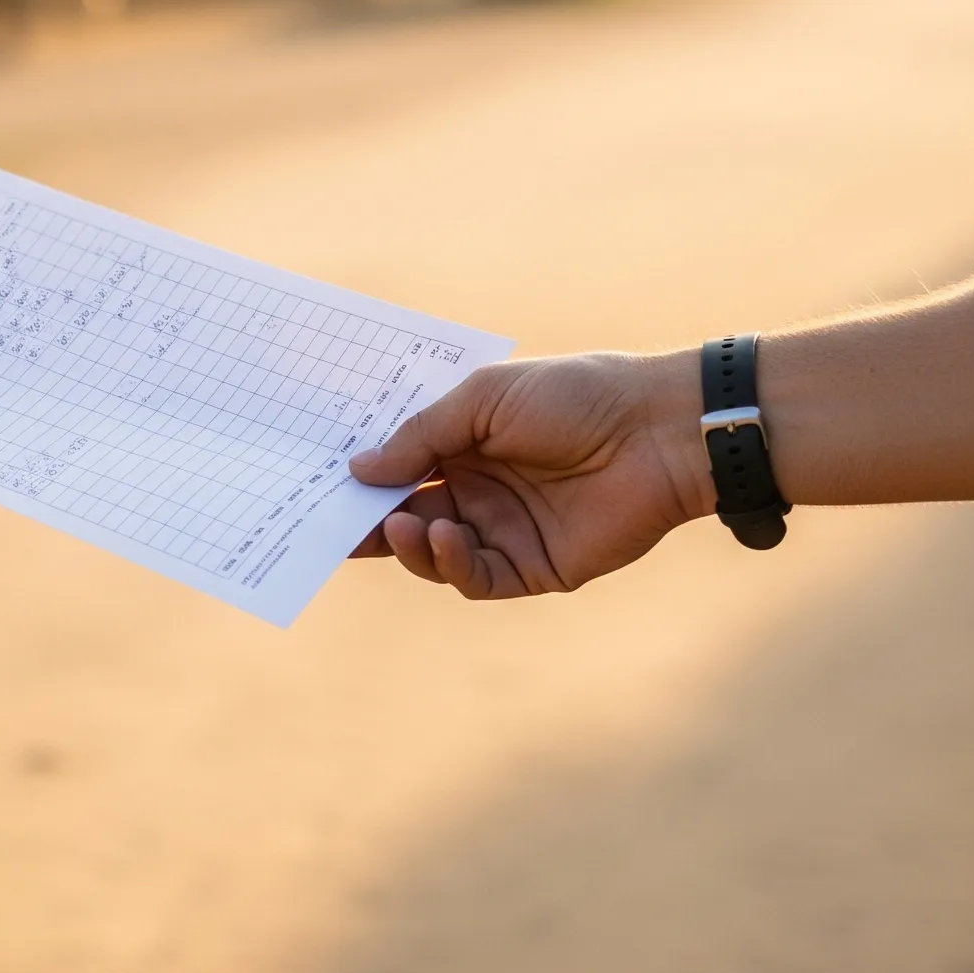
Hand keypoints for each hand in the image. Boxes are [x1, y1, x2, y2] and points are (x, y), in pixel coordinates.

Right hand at [349, 351, 714, 598]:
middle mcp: (476, 490)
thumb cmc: (573, 395)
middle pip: (404, 515)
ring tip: (401, 526)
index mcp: (462, 444)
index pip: (397, 467)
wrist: (657, 430)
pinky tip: (445, 536)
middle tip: (332, 524)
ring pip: (432, 553)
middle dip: (367, 521)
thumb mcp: (482, 399)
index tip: (317, 484)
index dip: (360, 479)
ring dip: (407, 544)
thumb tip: (356, 470)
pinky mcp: (531, 568)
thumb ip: (420, 437)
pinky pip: (473, 577)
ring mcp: (502, 531)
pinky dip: (449, 564)